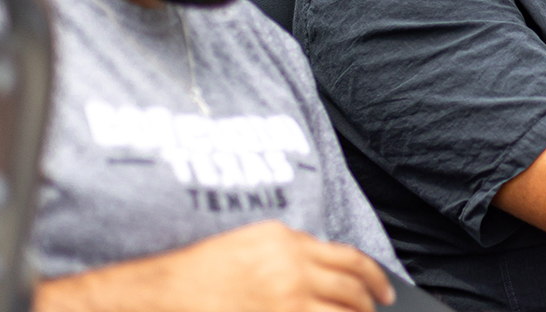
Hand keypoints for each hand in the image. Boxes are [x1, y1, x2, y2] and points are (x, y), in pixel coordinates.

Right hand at [36, 220, 396, 311]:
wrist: (162, 291)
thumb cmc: (199, 269)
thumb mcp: (248, 244)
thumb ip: (288, 252)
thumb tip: (322, 271)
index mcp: (285, 240)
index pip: (348, 258)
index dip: (373, 276)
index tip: (383, 288)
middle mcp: (291, 266)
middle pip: (351, 288)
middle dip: (370, 303)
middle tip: (379, 310)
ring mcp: (285, 298)